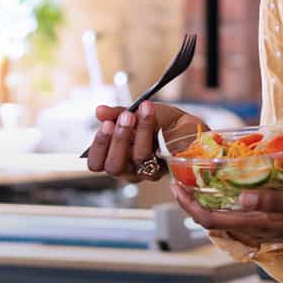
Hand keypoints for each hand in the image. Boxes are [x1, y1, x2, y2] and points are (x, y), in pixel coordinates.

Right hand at [86, 101, 204, 180]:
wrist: (187, 126)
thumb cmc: (158, 123)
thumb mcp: (134, 113)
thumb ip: (116, 114)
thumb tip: (99, 111)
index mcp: (116, 157)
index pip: (96, 163)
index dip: (98, 147)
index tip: (105, 124)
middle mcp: (129, 169)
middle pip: (114, 166)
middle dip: (118, 139)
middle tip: (125, 116)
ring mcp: (148, 171)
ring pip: (137, 159)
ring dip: (139, 133)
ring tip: (141, 111)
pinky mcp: (167, 167)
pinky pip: (159, 153)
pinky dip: (154, 131)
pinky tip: (153, 113)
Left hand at [170, 183, 282, 252]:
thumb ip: (270, 201)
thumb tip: (239, 198)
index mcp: (255, 224)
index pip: (210, 218)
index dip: (189, 205)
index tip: (175, 186)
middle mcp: (253, 227)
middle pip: (211, 217)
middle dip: (190, 201)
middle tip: (178, 178)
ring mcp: (260, 224)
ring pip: (223, 214)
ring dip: (205, 200)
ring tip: (194, 179)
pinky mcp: (267, 219)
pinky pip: (237, 211)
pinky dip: (223, 198)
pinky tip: (224, 184)